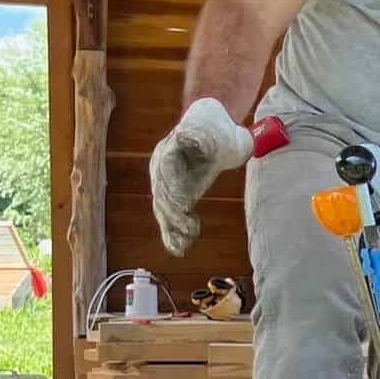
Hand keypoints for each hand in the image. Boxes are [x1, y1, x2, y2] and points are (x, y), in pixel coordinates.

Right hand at [149, 98, 252, 256]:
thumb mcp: (216, 128)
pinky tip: (179, 249)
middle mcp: (161, 167)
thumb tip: (201, 143)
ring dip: (174, 227)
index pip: (167, 168)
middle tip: (189, 227)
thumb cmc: (218, 130)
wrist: (211, 130)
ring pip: (164, 208)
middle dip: (175, 212)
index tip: (184, 204)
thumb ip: (210, 138)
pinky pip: (169, 216)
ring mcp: (165, 183)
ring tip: (185, 244)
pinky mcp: (173, 197)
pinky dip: (173, 233)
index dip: (174, 187)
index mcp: (170, 148)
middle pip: (163, 192)